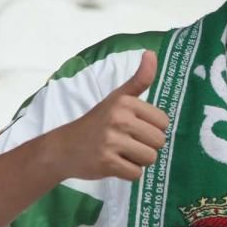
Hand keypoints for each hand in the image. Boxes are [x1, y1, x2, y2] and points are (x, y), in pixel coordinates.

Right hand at [48, 51, 169, 181]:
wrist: (62, 147)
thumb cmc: (97, 122)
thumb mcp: (117, 98)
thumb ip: (139, 79)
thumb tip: (152, 52)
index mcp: (126, 102)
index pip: (163, 122)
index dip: (152, 129)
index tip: (133, 128)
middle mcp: (119, 118)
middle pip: (159, 142)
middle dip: (146, 146)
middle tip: (126, 143)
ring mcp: (111, 141)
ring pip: (150, 158)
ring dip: (138, 160)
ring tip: (120, 153)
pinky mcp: (106, 162)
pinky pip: (136, 174)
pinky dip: (128, 173)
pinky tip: (114, 163)